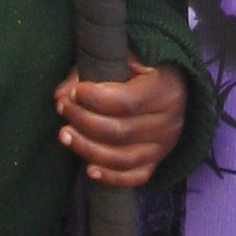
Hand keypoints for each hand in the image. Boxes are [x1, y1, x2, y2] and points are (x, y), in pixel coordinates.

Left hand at [55, 59, 186, 186]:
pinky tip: (89, 170)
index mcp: (164, 90)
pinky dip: (111, 177)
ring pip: (123, 158)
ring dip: (87, 149)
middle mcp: (168, 122)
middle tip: (63, 108)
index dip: (96, 99)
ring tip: (64, 135)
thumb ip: (92, 70)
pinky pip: (135, 178)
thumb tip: (60, 95)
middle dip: (84, 121)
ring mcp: (163, 146)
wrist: (175, 88)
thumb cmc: (144, 68)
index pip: (128, 101)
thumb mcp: (124, 58)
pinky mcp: (156, 162)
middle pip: (120, 131)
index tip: (74, 92)